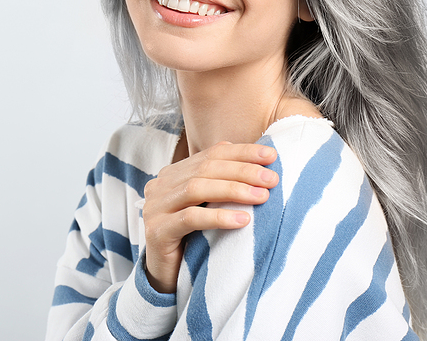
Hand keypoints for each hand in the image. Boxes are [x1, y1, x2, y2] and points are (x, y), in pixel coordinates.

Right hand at [142, 141, 278, 293]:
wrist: (166, 275)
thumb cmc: (193, 238)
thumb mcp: (208, 205)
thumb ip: (223, 183)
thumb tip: (261, 162)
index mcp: (174, 172)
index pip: (212, 153)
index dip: (242, 152)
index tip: (272, 155)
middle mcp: (161, 184)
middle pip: (206, 168)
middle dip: (243, 171)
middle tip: (272, 178)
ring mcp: (155, 206)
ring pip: (197, 188)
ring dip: (233, 190)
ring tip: (262, 196)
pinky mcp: (156, 230)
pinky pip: (190, 218)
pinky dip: (218, 217)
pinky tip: (243, 220)